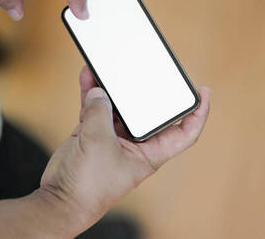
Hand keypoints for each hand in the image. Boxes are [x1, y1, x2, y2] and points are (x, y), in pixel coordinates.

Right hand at [39, 66, 210, 233]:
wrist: (61, 199)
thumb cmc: (89, 186)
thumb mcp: (99, 143)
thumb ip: (100, 113)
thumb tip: (99, 91)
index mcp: (150, 152)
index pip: (185, 132)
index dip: (198, 113)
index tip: (203, 92)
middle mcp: (136, 143)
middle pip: (150, 111)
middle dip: (150, 89)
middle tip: (150, 67)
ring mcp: (114, 137)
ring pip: (120, 105)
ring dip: (115, 87)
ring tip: (112, 66)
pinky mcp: (93, 133)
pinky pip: (96, 106)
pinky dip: (92, 91)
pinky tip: (88, 75)